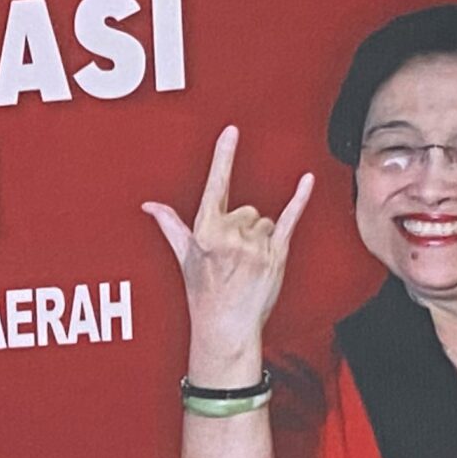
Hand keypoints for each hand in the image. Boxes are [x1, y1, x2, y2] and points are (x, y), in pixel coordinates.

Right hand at [142, 124, 314, 381]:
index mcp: (205, 232)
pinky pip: (291, 218)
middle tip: (232, 259)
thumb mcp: (184, 257)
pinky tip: (306, 180)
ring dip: (259, 238)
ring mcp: (255, 245)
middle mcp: (230, 235)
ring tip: (248, 265)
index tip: (231, 131)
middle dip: (242, 229)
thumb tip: (150, 206)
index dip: (223, 157)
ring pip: (265, 221)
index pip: (215, 186)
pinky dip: (300, 199)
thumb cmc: (203, 293)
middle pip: (246, 210)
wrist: (225, 327)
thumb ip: (170, 225)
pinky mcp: (277, 253)